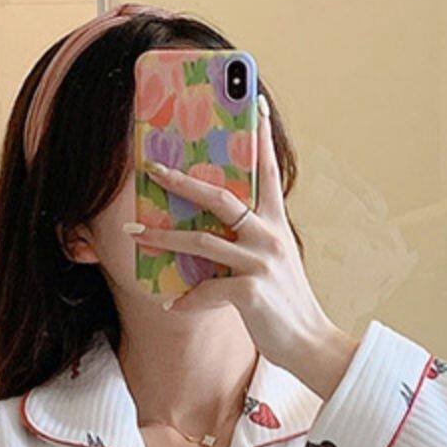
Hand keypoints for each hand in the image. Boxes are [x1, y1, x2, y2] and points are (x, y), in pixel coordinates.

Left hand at [132, 103, 357, 401]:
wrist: (311, 344)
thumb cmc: (286, 307)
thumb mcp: (275, 265)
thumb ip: (251, 244)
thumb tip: (215, 235)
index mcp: (276, 225)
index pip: (269, 172)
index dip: (262, 137)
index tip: (254, 102)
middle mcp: (269, 237)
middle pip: (220, 196)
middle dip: (181, 181)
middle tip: (153, 167)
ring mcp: (259, 262)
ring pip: (200, 241)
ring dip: (162, 237)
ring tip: (134, 233)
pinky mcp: (250, 292)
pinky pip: (205, 291)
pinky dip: (186, 299)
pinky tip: (173, 304)